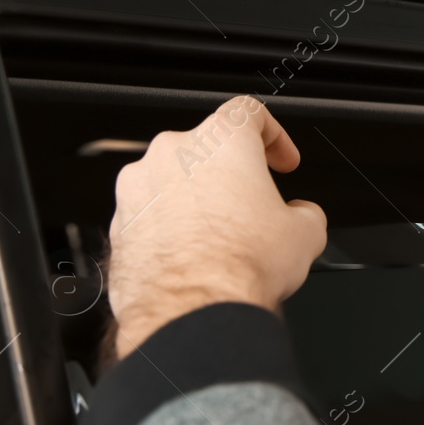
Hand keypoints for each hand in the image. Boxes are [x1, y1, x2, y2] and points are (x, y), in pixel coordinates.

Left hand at [106, 96, 326, 356]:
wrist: (191, 312)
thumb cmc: (240, 266)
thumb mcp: (306, 234)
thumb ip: (306, 212)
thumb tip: (301, 217)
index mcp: (220, 141)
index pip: (249, 113)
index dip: (273, 136)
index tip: (280, 160)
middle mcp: (171, 154)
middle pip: (207, 150)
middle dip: (231, 176)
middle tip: (253, 209)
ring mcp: (137, 188)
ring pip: (173, 182)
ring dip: (197, 202)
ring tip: (221, 240)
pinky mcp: (117, 225)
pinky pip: (149, 215)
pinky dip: (170, 229)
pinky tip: (193, 259)